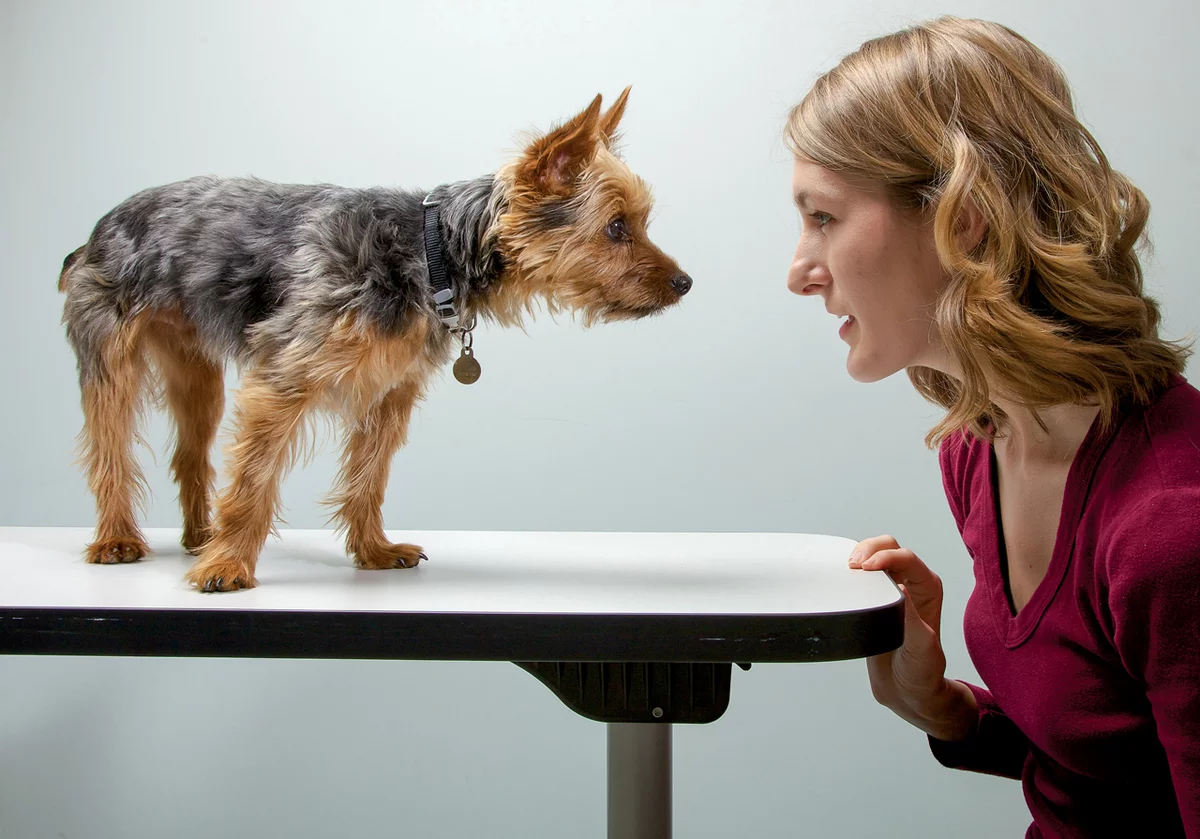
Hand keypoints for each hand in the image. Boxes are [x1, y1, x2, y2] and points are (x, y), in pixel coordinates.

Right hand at [850, 535, 974, 740]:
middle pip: (890, 547)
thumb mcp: (921, 647)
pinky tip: (844, 574)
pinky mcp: (874, 597)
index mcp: (927, 589)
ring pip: (875, 553)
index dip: (885, 558)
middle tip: (853, 564)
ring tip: (847, 567)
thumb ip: (912, 618)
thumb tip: (901, 588)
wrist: (906, 691)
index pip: (906, 559)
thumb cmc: (920, 671)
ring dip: (859, 553)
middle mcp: (912, 583)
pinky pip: (863, 572)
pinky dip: (852, 567)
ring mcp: (892, 588)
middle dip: (870, 548)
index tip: (865, 569)